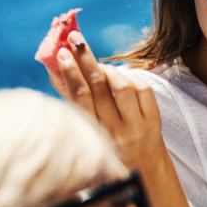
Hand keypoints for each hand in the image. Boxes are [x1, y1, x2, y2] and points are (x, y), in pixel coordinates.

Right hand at [52, 32, 164, 167]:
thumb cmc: (109, 142)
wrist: (144, 167)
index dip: (70, 73)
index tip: (61, 52)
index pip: (79, 98)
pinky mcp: (154, 121)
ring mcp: (136, 126)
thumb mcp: (88, 126)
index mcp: (92, 132)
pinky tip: (122, 76)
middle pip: (98, 87)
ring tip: (100, 65)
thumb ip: (71, 98)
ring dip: (109, 69)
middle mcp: (114, 130)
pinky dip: (131, 78)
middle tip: (76, 39)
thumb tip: (52, 67)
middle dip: (85, 59)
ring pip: (121, 87)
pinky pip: (143, 90)